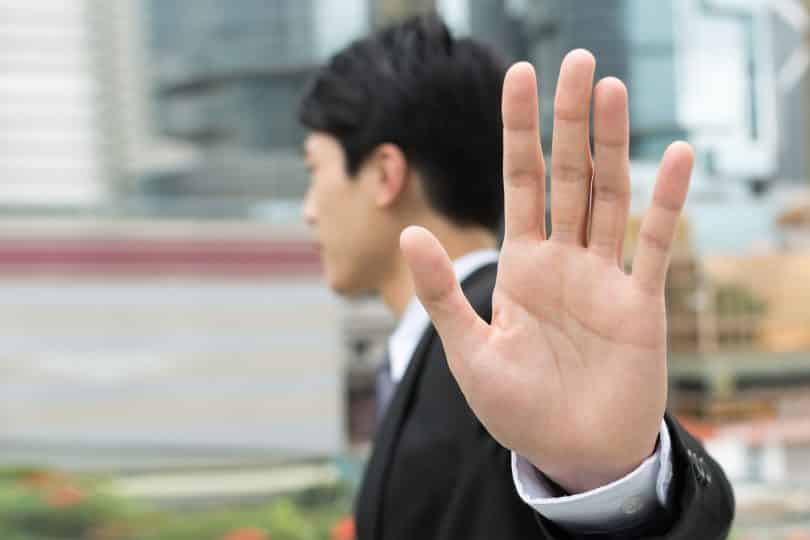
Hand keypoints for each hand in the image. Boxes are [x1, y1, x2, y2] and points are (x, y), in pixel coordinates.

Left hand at [399, 50, 692, 493]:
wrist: (571, 454)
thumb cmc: (517, 410)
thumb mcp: (470, 352)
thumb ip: (443, 293)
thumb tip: (411, 233)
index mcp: (521, 264)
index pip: (519, 182)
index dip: (519, 130)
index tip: (518, 76)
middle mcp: (564, 259)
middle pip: (567, 175)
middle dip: (569, 120)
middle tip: (576, 60)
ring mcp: (604, 277)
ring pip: (609, 196)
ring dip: (612, 144)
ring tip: (612, 88)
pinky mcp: (640, 304)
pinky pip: (657, 245)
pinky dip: (668, 203)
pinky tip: (677, 156)